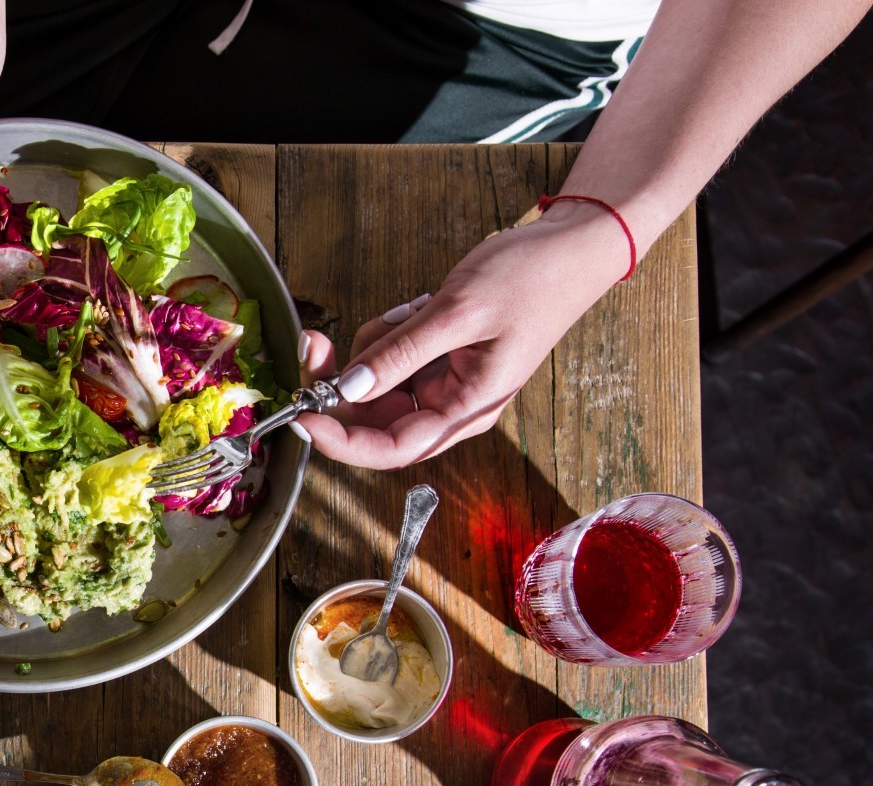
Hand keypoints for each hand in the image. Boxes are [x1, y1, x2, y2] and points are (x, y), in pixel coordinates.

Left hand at [296, 205, 629, 467]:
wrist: (570, 248)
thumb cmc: (533, 280)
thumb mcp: (459, 312)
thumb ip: (402, 353)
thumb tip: (349, 387)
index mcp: (466, 410)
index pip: (392, 448)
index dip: (342, 441)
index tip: (302, 416)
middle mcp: (451, 405)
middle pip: (373, 416)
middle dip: (341, 381)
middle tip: (315, 341)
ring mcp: (442, 381)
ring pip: (375, 381)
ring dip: (372, 346)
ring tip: (411, 310)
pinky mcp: (435, 357)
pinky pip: (390, 354)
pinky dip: (388, 331)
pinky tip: (418, 306)